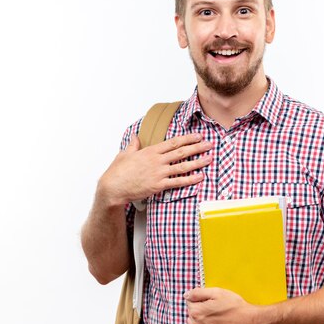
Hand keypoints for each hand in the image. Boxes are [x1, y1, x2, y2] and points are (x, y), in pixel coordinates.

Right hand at [97, 133, 212, 205]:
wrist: (113, 187)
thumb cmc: (117, 171)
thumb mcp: (125, 153)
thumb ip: (133, 145)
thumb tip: (136, 137)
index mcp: (150, 151)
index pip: (173, 142)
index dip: (187, 139)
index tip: (198, 136)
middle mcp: (157, 160)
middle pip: (181, 152)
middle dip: (197, 147)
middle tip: (209, 145)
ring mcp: (159, 173)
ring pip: (183, 166)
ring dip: (198, 162)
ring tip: (209, 159)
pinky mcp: (159, 185)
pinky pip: (178, 182)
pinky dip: (190, 179)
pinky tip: (199, 177)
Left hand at [185, 287, 264, 323]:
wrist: (249, 321)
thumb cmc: (234, 305)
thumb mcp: (217, 292)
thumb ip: (198, 292)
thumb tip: (187, 294)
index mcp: (197, 312)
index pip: (189, 301)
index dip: (200, 298)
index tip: (209, 298)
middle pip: (192, 313)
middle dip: (199, 308)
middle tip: (214, 306)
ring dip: (203, 319)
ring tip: (217, 315)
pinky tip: (219, 323)